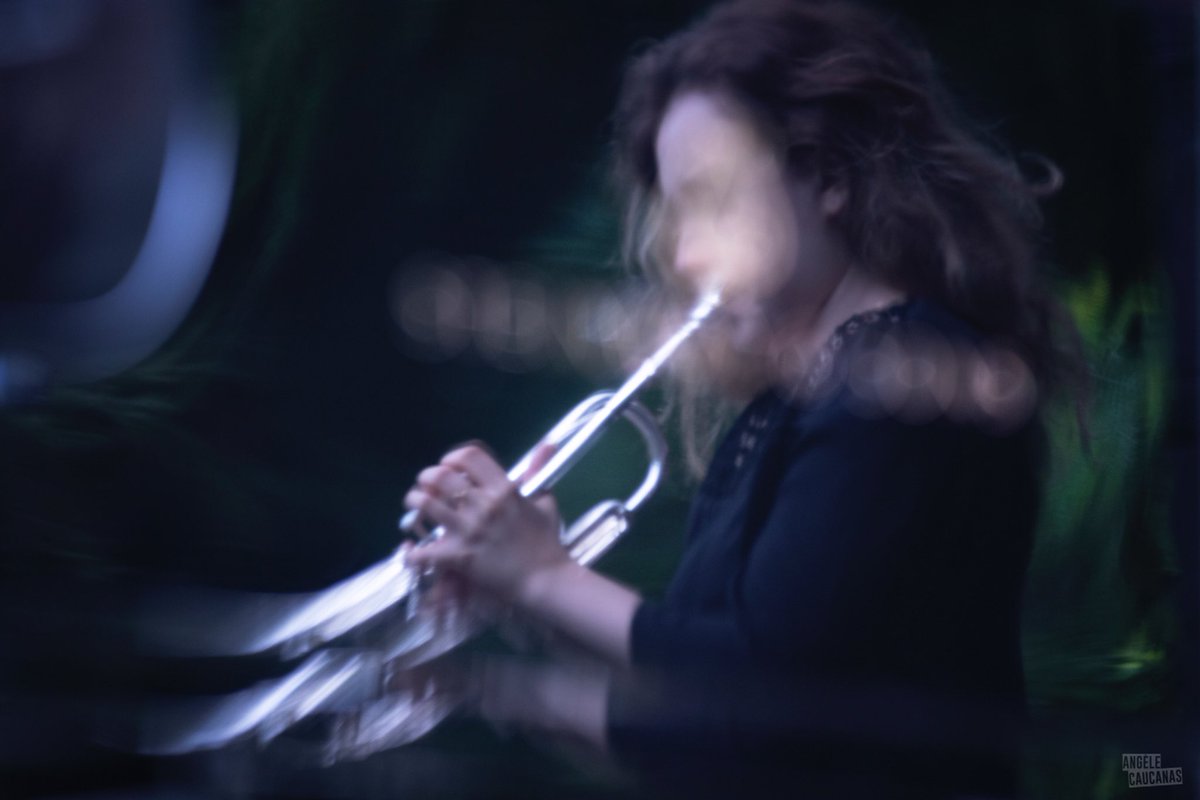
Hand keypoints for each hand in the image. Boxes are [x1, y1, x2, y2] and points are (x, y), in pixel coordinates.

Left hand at [404, 443, 569, 603]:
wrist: (545, 580)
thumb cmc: (546, 542)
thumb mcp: (545, 503)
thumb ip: (537, 476)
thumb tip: (546, 447)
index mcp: (503, 489)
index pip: (469, 456)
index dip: (453, 458)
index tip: (450, 466)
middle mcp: (483, 504)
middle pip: (440, 476)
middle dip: (427, 477)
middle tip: (427, 486)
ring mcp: (468, 530)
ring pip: (425, 504)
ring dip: (414, 502)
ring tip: (415, 507)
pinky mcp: (458, 557)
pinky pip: (422, 551)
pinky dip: (412, 552)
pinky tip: (412, 551)